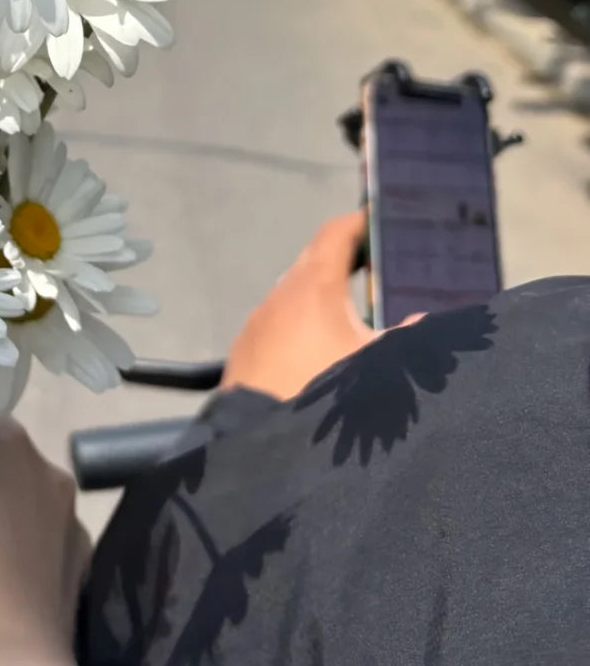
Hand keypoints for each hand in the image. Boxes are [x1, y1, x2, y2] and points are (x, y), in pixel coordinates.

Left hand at [221, 210, 421, 399]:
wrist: (261, 444)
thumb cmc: (325, 395)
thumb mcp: (381, 368)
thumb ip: (408, 341)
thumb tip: (421, 321)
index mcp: (312, 287)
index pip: (335, 234)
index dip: (360, 223)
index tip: (385, 221)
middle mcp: (279, 296)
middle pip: (314, 262)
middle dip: (347, 259)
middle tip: (383, 265)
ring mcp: (257, 324)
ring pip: (295, 295)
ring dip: (324, 294)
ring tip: (358, 308)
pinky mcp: (245, 353)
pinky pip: (279, 324)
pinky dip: (304, 322)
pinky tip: (321, 348)